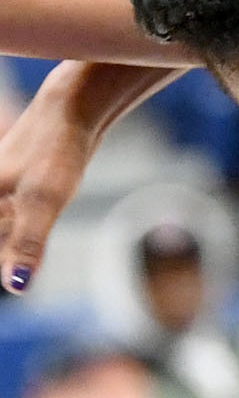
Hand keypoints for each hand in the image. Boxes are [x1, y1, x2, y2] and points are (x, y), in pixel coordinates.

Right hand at [0, 61, 178, 292]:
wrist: (73, 111)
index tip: (12, 283)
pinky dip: (18, 243)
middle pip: (0, 240)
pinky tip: (28, 256)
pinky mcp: (17, 192)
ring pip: (4, 235)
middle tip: (20, 282)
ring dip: (13, 252)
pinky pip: (11, 225)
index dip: (4, 257)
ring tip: (21, 274)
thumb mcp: (43, 201)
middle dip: (9, 255)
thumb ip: (27, 243)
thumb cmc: (54, 152)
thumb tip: (15, 286)